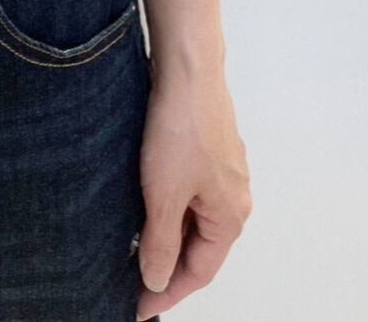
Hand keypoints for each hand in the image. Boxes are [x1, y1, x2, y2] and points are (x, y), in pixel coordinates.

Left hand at [135, 61, 251, 317]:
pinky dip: (170, 206)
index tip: (138, 307)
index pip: (199, 271)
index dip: (167, 293)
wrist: (187, 68)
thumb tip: (157, 280)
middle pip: (201, 246)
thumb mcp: (163, 196)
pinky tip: (145, 202)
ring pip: (194, 216)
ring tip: (133, 247)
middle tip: (132, 282)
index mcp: (230, 215)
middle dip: (169, 266)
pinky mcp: (209, 146)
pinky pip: (191, 190)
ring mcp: (224, 169)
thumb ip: (160, 244)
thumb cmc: (182, 127)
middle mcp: (234, 194)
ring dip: (168, 234)